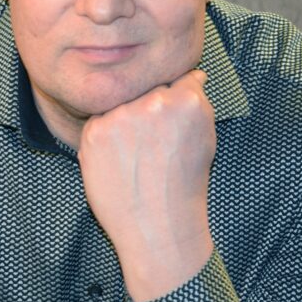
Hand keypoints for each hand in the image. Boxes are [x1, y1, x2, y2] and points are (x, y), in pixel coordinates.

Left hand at [77, 69, 215, 301]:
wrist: (158, 226)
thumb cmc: (185, 185)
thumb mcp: (206, 138)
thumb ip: (198, 100)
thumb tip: (194, 74)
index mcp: (187, 101)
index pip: (177, 77)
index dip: (174, 99)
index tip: (171, 121)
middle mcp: (154, 103)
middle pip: (148, 88)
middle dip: (150, 108)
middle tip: (153, 144)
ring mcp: (121, 116)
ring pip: (122, 102)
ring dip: (126, 120)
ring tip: (137, 155)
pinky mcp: (95, 131)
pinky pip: (100, 118)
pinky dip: (106, 135)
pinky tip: (120, 159)